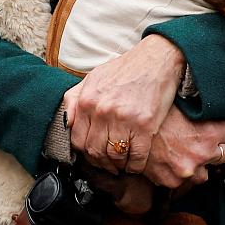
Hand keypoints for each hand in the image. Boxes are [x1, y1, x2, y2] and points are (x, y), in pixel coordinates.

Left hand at [64, 35, 185, 174]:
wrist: (157, 59)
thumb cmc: (127, 68)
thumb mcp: (94, 77)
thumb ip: (75, 98)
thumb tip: (67, 121)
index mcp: (87, 100)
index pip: (77, 140)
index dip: (85, 153)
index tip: (94, 156)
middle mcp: (102, 111)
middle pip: (94, 151)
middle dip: (102, 162)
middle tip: (109, 164)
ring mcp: (123, 119)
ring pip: (114, 156)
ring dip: (118, 166)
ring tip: (123, 164)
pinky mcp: (145, 125)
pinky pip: (137, 156)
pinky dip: (136, 165)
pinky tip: (137, 163)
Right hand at [143, 106, 224, 188]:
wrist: (125, 129)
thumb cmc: (153, 112)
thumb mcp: (181, 104)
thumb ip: (200, 112)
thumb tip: (211, 106)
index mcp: (209, 132)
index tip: (219, 128)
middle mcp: (202, 154)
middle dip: (217, 148)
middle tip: (203, 142)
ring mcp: (188, 170)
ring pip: (206, 174)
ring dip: (199, 166)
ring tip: (184, 153)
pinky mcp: (173, 182)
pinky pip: (183, 182)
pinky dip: (178, 174)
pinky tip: (169, 161)